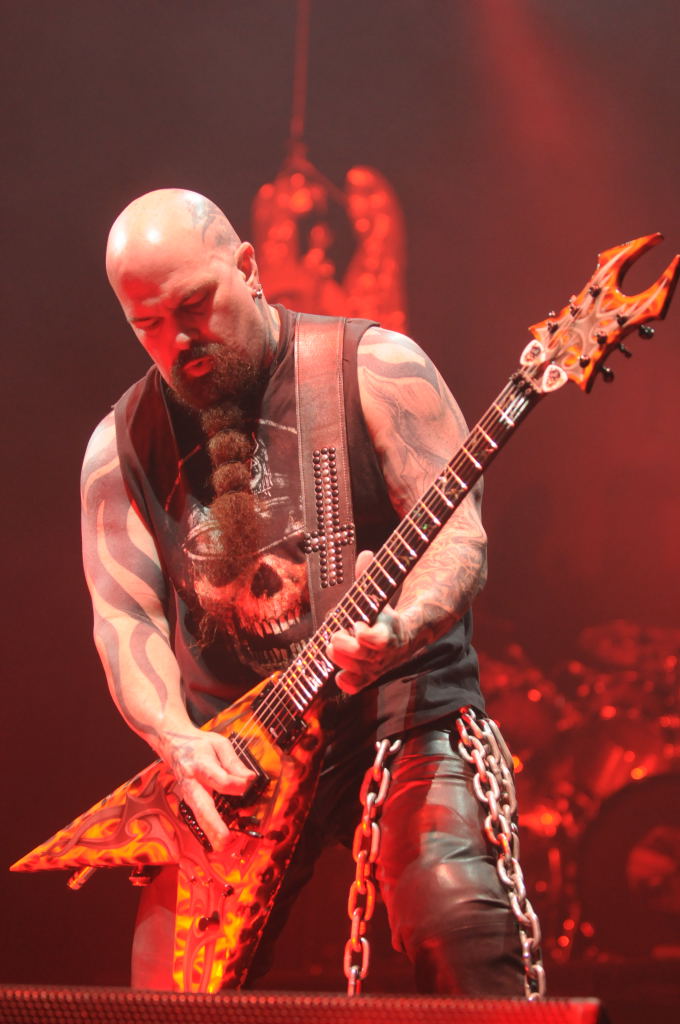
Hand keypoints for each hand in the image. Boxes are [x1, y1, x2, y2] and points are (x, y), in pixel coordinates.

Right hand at [161, 728, 255, 851]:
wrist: (173, 743)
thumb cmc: (199, 744)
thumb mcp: (220, 744)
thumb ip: (234, 762)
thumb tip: (249, 779)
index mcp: (201, 764)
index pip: (221, 779)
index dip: (237, 784)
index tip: (249, 781)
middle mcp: (192, 781)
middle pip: (203, 805)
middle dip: (214, 823)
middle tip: (226, 839)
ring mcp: (188, 793)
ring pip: (198, 815)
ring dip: (210, 832)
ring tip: (222, 846)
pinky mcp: (188, 799)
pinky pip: (198, 816)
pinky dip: (206, 829)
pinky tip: (215, 841)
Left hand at [326, 550, 410, 693]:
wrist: (405, 634)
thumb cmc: (384, 612)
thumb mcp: (380, 593)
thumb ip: (370, 577)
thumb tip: (366, 554)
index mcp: (390, 630)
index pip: (380, 640)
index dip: (366, 635)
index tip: (357, 625)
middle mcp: (385, 652)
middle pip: (364, 657)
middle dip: (346, 647)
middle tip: (335, 635)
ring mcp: (377, 665)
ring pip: (358, 671)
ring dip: (341, 659)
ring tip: (332, 645)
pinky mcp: (369, 675)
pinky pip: (359, 686)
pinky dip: (348, 683)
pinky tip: (339, 676)